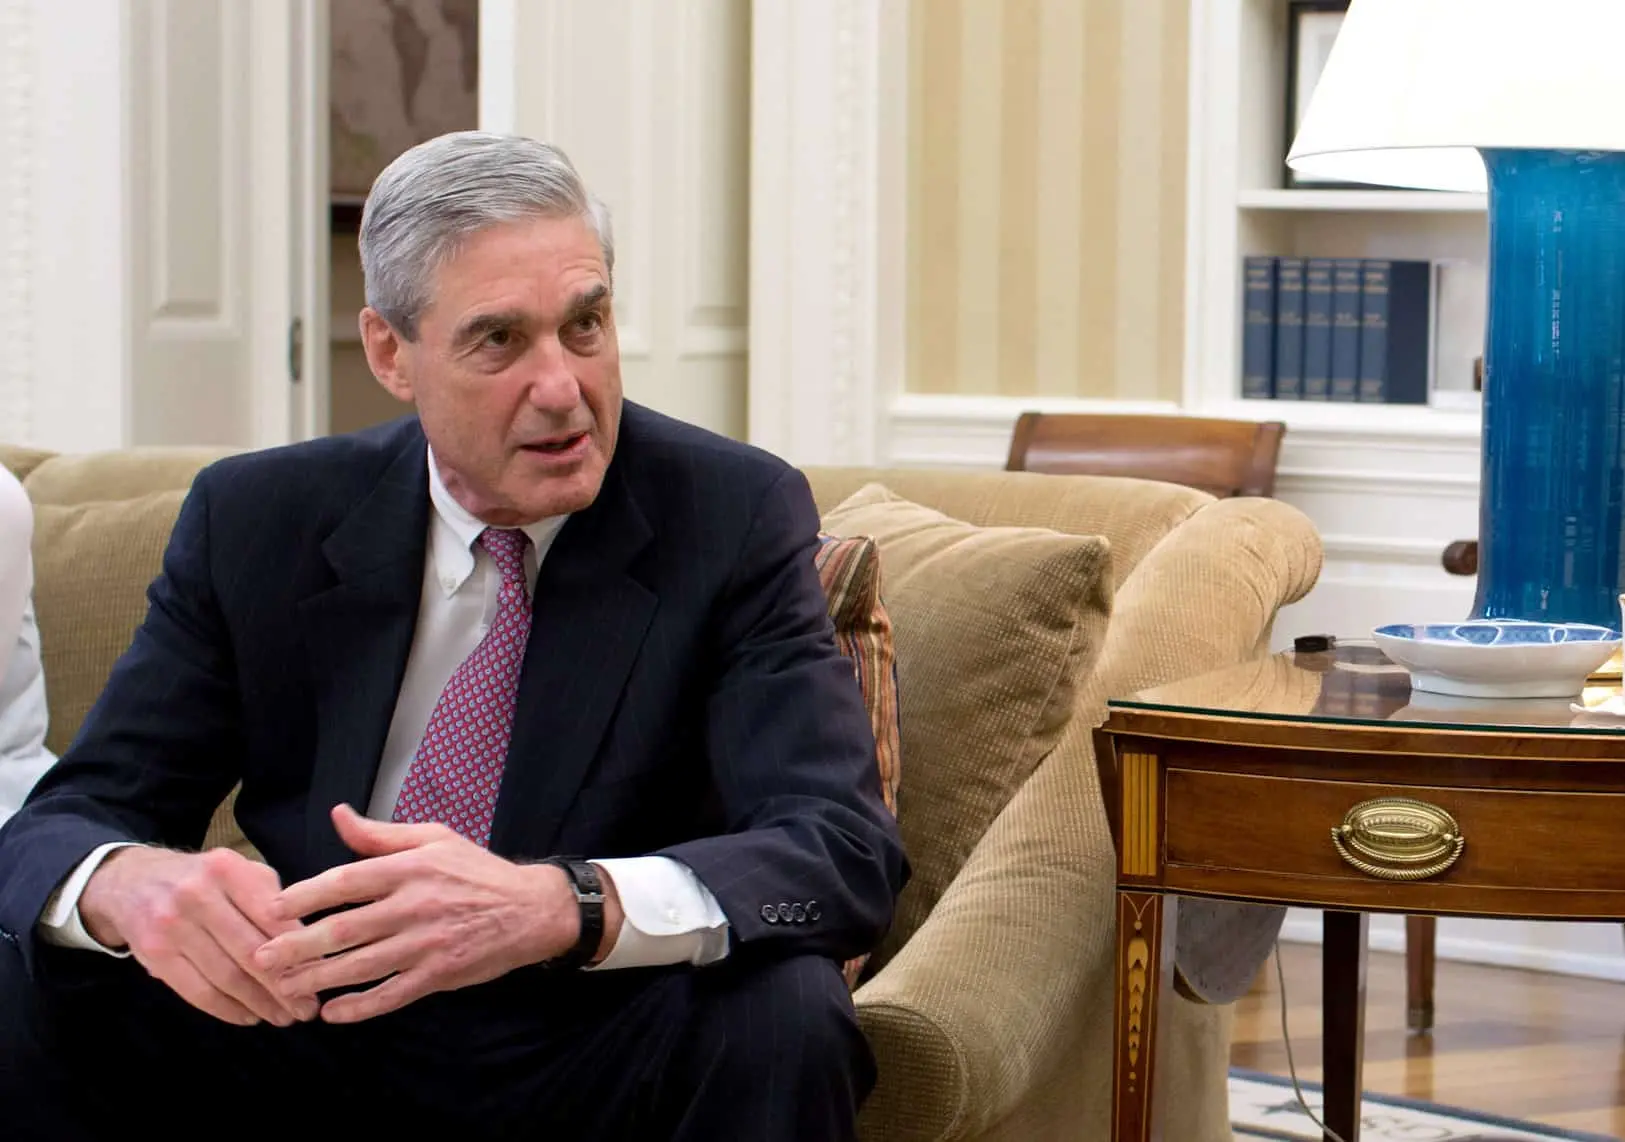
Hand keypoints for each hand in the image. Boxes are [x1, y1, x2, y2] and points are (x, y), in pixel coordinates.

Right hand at [77, 845, 315, 1026]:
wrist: (131, 881)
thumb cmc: (202, 880)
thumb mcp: (238, 873)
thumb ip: (273, 902)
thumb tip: (312, 947)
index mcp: (228, 869)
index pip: (273, 917)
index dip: (299, 952)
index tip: (321, 976)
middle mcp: (198, 895)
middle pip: (250, 951)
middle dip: (282, 986)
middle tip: (305, 1009)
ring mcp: (171, 925)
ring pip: (225, 976)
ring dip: (258, 1003)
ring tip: (282, 1017)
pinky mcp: (153, 954)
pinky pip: (196, 991)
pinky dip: (226, 1009)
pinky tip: (248, 1016)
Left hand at [254, 804, 616, 1022]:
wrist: (531, 909)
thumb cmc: (478, 871)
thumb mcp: (434, 839)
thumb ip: (380, 835)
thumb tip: (338, 816)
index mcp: (410, 869)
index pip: (346, 881)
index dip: (305, 895)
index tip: (273, 908)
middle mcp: (414, 905)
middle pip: (344, 929)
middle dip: (297, 946)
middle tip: (261, 958)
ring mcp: (426, 944)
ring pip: (361, 966)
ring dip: (319, 979)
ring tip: (284, 989)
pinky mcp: (439, 974)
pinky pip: (392, 994)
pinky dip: (360, 1007)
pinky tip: (333, 1013)